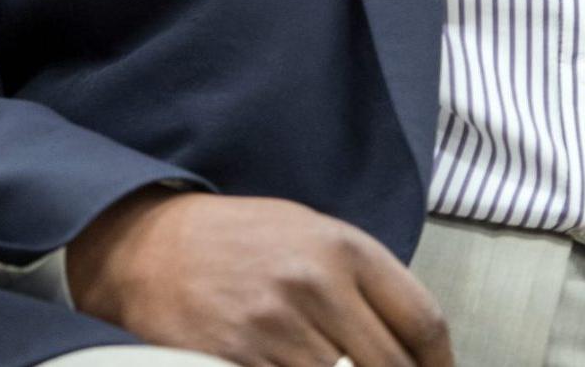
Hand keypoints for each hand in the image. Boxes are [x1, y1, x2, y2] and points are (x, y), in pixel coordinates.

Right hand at [66, 190, 452, 366]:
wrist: (144, 245)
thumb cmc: (233, 240)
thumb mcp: (305, 232)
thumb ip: (362, 279)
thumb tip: (413, 345)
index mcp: (342, 246)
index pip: (422, 322)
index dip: (440, 366)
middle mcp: (315, 282)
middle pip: (391, 366)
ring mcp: (276, 325)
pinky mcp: (239, 357)